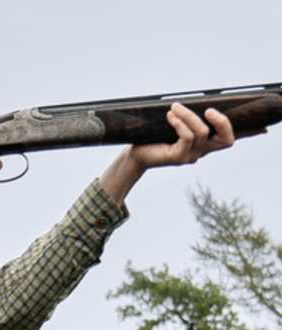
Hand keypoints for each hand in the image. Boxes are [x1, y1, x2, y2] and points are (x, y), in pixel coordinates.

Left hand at [99, 103, 236, 203]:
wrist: (136, 153)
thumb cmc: (157, 136)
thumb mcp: (176, 122)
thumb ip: (191, 115)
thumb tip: (200, 99)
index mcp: (206, 142)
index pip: (230, 138)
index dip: (248, 134)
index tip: (264, 129)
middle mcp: (202, 151)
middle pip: (227, 140)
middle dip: (222, 122)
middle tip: (209, 109)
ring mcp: (191, 156)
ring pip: (201, 132)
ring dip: (188, 115)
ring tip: (174, 106)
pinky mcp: (178, 158)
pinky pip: (186, 137)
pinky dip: (179, 122)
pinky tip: (170, 115)